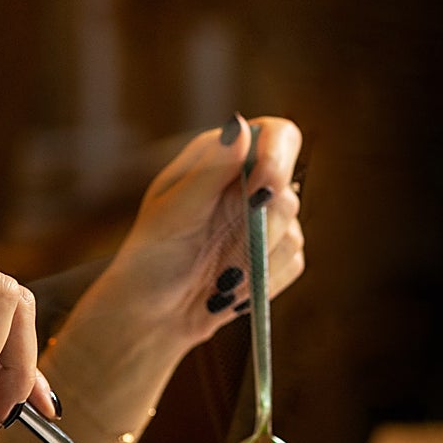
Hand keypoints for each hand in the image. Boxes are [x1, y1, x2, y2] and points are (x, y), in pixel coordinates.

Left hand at [106, 114, 304, 344]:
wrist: (152, 315)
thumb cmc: (149, 258)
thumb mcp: (171, 213)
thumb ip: (210, 172)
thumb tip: (240, 127)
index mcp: (223, 160)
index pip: (277, 136)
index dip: (279, 157)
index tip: (263, 186)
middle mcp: (249, 186)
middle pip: (288, 191)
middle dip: (259, 227)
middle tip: (223, 251)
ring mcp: (266, 223)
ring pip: (293, 233)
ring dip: (254, 260)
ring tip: (215, 274)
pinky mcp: (277, 259)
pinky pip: (292, 264)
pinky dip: (261, 281)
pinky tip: (229, 288)